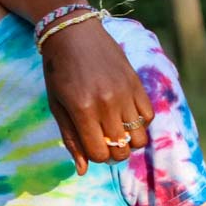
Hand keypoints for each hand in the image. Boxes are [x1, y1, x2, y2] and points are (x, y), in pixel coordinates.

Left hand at [40, 17, 155, 174]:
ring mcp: (125, 93)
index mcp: (82, 110)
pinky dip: (139, 123)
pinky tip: (124, 114)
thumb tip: (82, 171)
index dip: (95, 157)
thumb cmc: (58, 72)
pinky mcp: (137, 84)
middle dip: (112, 152)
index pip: (99, 153)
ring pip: (140, 138)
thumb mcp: (57, 105)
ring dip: (129, 140)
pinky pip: (148, 117)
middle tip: (101, 139)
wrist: (73, 34)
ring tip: (114, 128)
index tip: (89, 146)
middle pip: (122, 150)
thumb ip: (71, 138)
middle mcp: (106, 104)